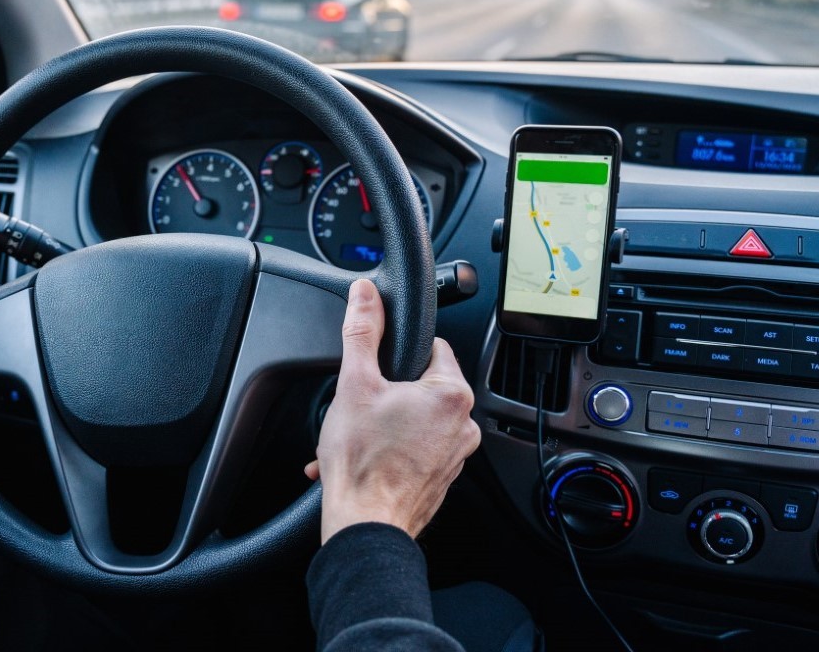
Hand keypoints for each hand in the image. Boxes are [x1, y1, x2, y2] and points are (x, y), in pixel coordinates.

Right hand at [305, 279, 479, 542]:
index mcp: (452, 393)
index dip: (398, 353)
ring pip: (416, 419)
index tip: (377, 368)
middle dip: (386, 393)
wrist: (365, 524)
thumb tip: (365, 295)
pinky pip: (416, 449)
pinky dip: (389, 449)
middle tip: (361, 407)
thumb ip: (362, 331)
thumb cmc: (363, 463)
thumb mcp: (354, 383)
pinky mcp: (442, 477)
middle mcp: (464, 424)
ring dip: (384, 423)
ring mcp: (456, 454)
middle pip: (421, 385)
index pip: (432, 347)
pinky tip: (362, 457)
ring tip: (357, 436)